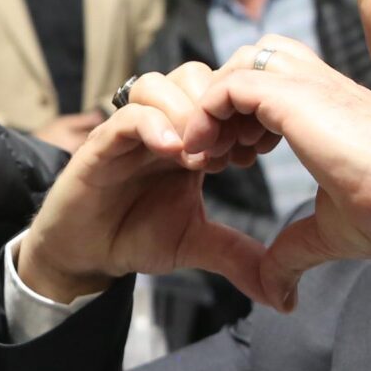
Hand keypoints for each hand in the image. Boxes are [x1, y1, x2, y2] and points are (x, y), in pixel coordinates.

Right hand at [14, 65, 280, 308]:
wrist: (86, 255)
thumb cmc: (137, 236)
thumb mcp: (198, 243)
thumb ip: (238, 255)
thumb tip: (284, 294)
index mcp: (189, 138)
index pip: (220, 94)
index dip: (243, 112)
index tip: (259, 150)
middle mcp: (160, 125)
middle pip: (195, 75)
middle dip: (218, 107)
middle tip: (232, 150)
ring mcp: (128, 131)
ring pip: (160, 84)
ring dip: (187, 113)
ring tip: (202, 158)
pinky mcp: (100, 144)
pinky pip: (128, 115)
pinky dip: (155, 126)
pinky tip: (174, 154)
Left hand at [188, 38, 370, 310]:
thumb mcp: (330, 234)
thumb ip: (294, 254)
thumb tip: (279, 297)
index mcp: (333, 109)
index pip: (277, 82)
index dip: (244, 117)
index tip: (235, 162)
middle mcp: (321, 87)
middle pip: (257, 59)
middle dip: (227, 103)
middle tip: (221, 155)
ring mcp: (310, 85)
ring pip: (243, 62)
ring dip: (216, 105)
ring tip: (215, 155)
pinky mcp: (295, 95)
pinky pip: (232, 85)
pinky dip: (209, 113)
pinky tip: (210, 155)